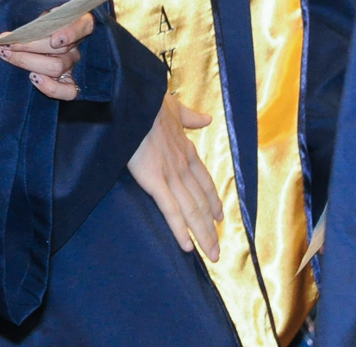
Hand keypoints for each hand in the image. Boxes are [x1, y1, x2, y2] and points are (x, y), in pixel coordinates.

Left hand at [0, 11, 92, 100]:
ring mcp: (73, 65)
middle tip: (6, 44)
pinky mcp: (69, 82)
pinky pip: (68, 92)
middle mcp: (78, 46)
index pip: (83, 26)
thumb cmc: (39, 26)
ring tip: (6, 54)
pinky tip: (33, 78)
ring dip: (27, 61)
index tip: (55, 40)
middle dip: (29, 47)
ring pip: (56, 67)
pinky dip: (50, 87)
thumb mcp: (41, 17)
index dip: (71, 33)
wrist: (36, 42)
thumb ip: (40, 20)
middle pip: (60, 49)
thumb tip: (22, 29)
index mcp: (78, 24)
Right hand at [126, 95, 223, 261]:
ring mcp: (171, 175)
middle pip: (201, 202)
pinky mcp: (154, 180)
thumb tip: (206, 118)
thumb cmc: (150, 101)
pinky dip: (179, 229)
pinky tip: (186, 246)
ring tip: (210, 254)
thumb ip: (190, 116)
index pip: (204, 181)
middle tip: (218, 249)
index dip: (212, 200)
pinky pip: (170, 210)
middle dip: (210, 227)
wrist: (136, 100)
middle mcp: (183, 166)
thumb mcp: (175, 107)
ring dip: (202, 235)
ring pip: (191, 211)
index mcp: (185, 149)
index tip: (219, 216)